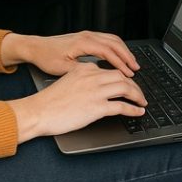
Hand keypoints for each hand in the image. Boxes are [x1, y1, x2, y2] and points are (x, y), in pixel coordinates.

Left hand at [1, 31, 140, 76]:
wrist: (36, 47)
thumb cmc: (46, 57)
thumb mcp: (62, 68)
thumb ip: (81, 71)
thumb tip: (97, 76)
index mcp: (83, 43)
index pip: (109, 52)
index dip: (121, 63)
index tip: (129, 74)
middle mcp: (87, 36)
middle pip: (115, 43)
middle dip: (127, 56)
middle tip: (136, 69)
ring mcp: (87, 35)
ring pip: (112, 40)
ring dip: (123, 51)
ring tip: (131, 63)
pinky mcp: (85, 37)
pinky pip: (106, 40)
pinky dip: (116, 48)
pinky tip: (119, 57)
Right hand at [7, 62, 146, 141]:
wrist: (39, 111)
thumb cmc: (49, 101)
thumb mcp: (68, 81)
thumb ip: (83, 79)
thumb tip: (96, 87)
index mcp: (85, 69)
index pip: (111, 70)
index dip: (123, 78)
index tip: (128, 84)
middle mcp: (93, 76)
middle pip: (122, 77)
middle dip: (134, 86)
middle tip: (139, 94)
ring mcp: (96, 91)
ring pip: (126, 88)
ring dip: (138, 96)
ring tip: (142, 102)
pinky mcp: (97, 107)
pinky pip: (122, 106)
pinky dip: (133, 109)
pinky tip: (138, 112)